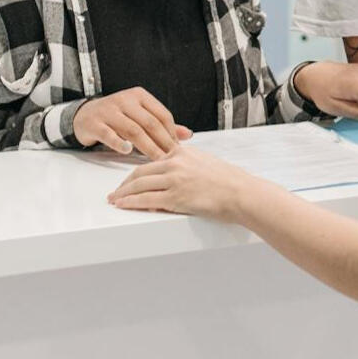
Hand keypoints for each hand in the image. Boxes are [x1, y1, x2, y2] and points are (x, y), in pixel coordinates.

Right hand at [74, 87, 190, 158]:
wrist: (85, 115)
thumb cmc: (118, 118)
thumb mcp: (140, 116)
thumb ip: (162, 125)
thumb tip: (188, 134)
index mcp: (139, 96)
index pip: (162, 114)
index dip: (172, 133)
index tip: (178, 149)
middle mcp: (125, 100)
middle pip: (150, 123)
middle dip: (163, 142)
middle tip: (171, 158)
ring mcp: (108, 111)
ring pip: (133, 130)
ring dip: (148, 147)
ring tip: (157, 160)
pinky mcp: (94, 123)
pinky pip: (109, 134)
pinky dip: (120, 143)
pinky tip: (128, 151)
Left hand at [108, 145, 250, 219]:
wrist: (241, 193)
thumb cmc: (231, 182)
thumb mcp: (208, 163)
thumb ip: (190, 165)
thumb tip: (179, 177)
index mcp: (183, 153)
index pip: (153, 160)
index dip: (139, 170)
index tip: (131, 177)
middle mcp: (175, 164)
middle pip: (141, 172)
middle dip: (125, 183)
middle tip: (117, 190)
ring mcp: (174, 180)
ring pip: (139, 185)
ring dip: (123, 193)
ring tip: (115, 199)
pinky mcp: (175, 197)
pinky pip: (145, 200)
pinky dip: (130, 202)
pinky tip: (123, 205)